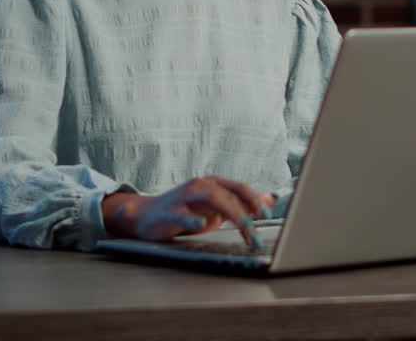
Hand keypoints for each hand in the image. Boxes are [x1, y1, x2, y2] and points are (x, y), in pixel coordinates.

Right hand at [102, 176, 273, 245]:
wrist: (146, 216)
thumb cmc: (185, 212)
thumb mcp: (215, 209)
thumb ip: (240, 203)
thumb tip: (269, 199)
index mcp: (213, 184)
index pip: (239, 187)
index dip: (255, 199)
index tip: (268, 214)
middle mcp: (200, 186)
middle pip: (228, 194)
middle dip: (247, 212)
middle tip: (257, 232)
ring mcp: (184, 197)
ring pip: (212, 199)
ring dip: (232, 214)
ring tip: (245, 228)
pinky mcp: (170, 211)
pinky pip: (182, 214)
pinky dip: (193, 218)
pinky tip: (202, 223)